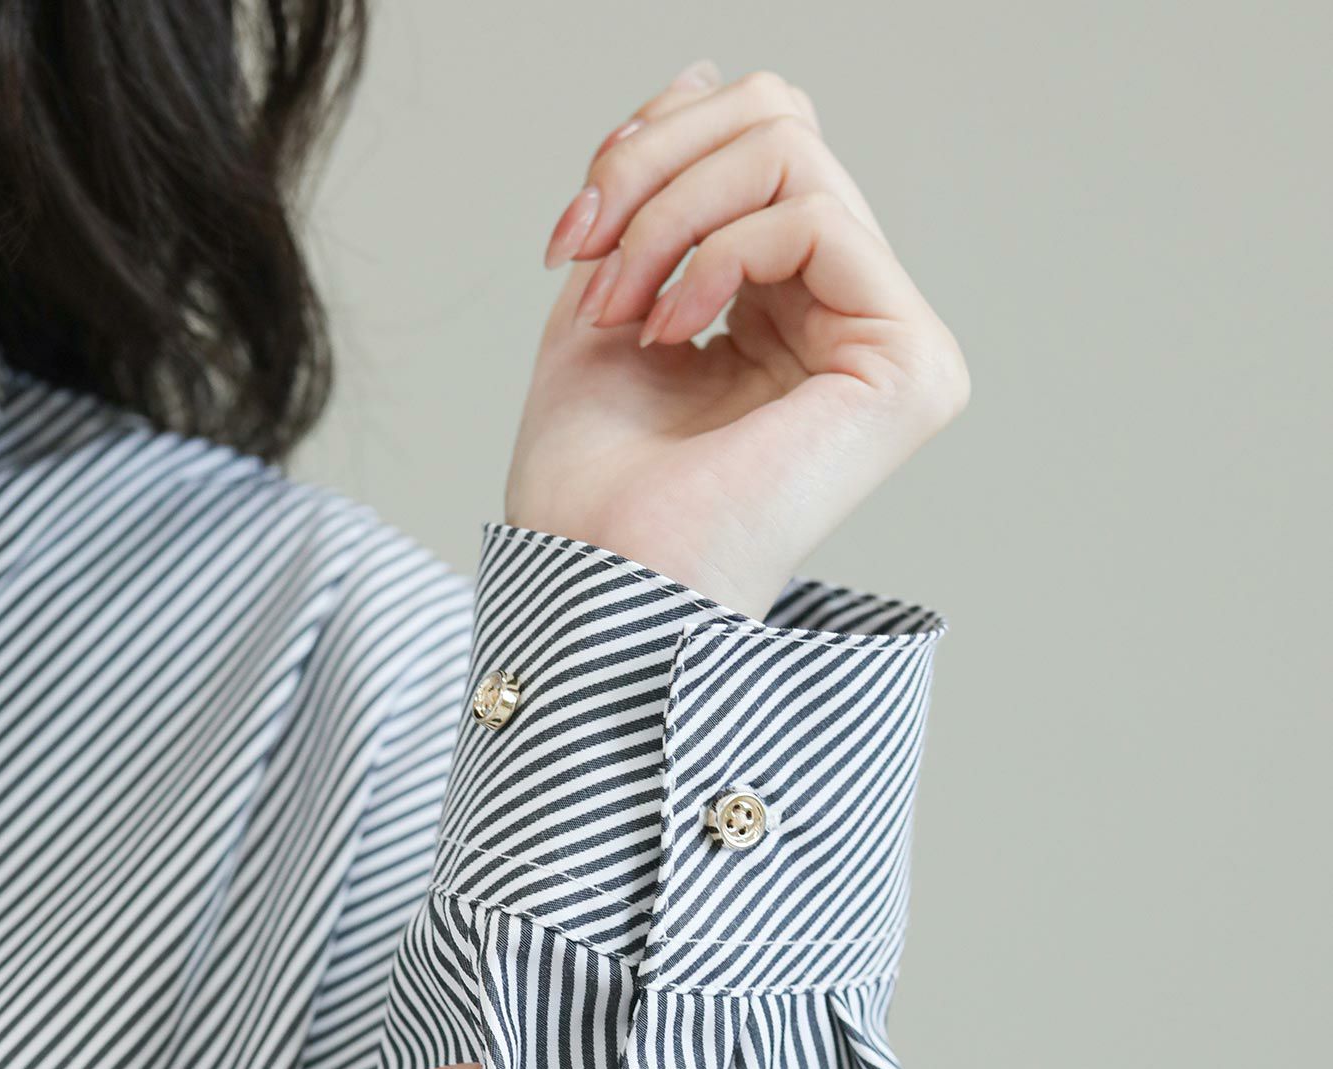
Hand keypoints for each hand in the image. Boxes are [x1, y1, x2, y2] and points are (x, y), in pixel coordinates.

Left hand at [505, 59, 969, 619]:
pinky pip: (814, 215)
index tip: (568, 239)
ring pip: (792, 149)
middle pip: (780, 121)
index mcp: (789, 312)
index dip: (650, 149)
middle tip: (586, 253)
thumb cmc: (590, 486)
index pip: (754, 144)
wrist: (593, 584)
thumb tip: (707, 75)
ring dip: (669, 212)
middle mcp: (851, 322)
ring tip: (622, 307)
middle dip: (654, 164)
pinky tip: (673, 327)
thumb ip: (658, 197)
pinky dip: (716, 248)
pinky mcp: (910, 366)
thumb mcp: (608, 298)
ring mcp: (891, 345)